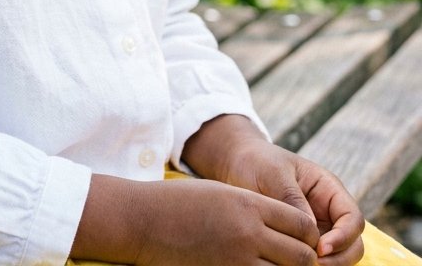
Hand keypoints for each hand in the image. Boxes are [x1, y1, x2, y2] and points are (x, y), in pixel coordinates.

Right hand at [127, 176, 320, 265]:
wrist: (143, 221)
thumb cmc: (180, 202)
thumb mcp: (223, 193)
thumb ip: (256, 209)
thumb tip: (285, 228)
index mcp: (250, 205)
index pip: (302, 225)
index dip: (310, 235)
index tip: (305, 240)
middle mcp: (249, 233)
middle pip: (302, 256)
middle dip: (305, 260)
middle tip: (297, 261)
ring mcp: (237, 260)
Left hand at [215, 139, 363, 265]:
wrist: (237, 166)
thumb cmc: (258, 162)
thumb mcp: (274, 173)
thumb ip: (293, 198)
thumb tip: (312, 233)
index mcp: (329, 190)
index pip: (353, 219)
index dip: (343, 237)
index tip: (320, 249)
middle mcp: (329, 212)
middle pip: (353, 245)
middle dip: (339, 259)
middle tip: (311, 264)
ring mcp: (318, 229)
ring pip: (338, 258)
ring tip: (299, 265)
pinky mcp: (302, 242)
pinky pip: (315, 260)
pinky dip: (308, 265)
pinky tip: (289, 264)